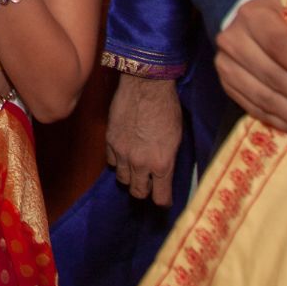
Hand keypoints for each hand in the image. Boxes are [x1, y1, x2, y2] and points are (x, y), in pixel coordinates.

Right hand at [105, 74, 182, 204]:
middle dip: (145, 191)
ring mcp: (122, 153)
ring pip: (123, 180)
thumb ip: (168, 159)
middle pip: (138, 192)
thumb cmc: (168, 108)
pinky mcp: (110, 141)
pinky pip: (112, 162)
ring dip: (130, 177)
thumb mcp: (177, 138)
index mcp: (162, 164)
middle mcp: (140, 163)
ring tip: (136, 168)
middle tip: (149, 184)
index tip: (165, 199)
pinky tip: (125, 154)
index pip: (160, 198)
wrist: (145, 84)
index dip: (164, 201)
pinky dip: (119, 162)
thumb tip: (165, 172)